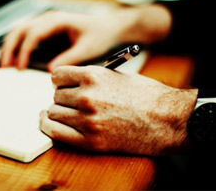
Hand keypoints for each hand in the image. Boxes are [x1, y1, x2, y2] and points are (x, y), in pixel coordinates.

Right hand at [0, 10, 123, 70]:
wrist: (109, 26)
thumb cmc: (100, 35)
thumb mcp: (88, 49)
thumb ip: (69, 59)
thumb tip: (51, 71)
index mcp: (58, 20)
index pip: (33, 33)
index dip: (24, 51)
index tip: (20, 68)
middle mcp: (49, 18)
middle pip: (20, 29)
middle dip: (9, 47)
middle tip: (5, 67)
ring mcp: (46, 22)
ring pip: (20, 30)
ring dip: (10, 46)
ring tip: (5, 65)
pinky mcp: (46, 29)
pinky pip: (26, 35)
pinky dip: (17, 46)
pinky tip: (15, 60)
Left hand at [39, 65, 196, 155]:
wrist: (166, 119)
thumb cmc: (145, 95)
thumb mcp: (116, 75)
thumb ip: (90, 77)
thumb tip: (69, 82)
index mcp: (93, 76)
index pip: (57, 76)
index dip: (60, 81)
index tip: (63, 85)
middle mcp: (87, 96)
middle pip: (56, 96)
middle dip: (62, 97)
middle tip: (72, 101)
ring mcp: (88, 120)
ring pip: (54, 113)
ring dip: (58, 112)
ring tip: (68, 113)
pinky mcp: (91, 141)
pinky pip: (57, 133)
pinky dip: (49, 127)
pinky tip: (48, 122)